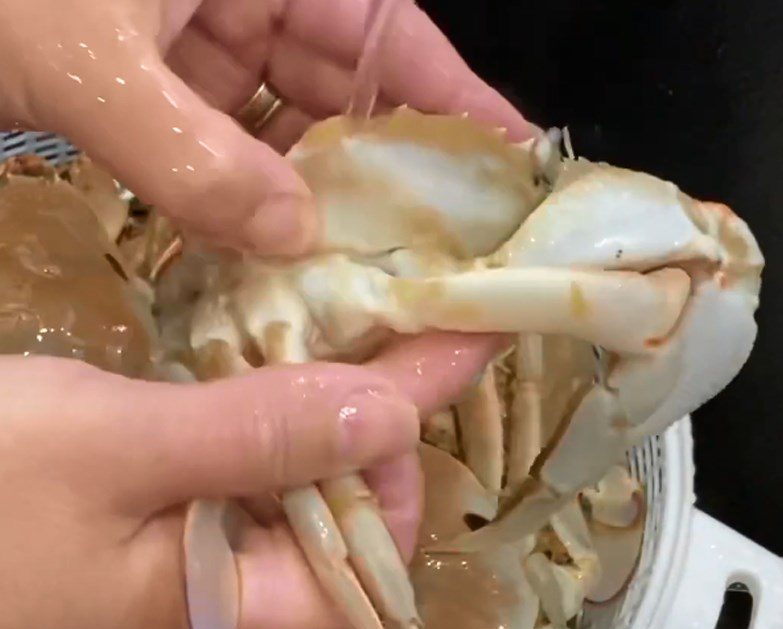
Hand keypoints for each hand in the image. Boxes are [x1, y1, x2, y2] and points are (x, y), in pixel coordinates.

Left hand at [0, 0, 530, 254]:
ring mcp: (204, 45)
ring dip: (319, 196)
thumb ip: (195, 158)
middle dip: (388, 166)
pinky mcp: (167, 88)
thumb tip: (290, 238)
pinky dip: (251, 200)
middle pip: (349, 88)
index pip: (387, 28)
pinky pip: (232, 148)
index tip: (508, 163)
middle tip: (441, 244)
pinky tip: (279, 253)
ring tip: (370, 265)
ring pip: (291, 128)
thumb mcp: (92, 64)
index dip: (454, 96)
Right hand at [0, 334, 500, 628]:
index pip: (370, 566)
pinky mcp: (161, 490)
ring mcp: (192, 531)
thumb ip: (258, 438)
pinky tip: (276, 343)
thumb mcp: (115, 453)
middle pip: (341, 508)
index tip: (405, 386)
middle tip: (401, 318)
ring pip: (294, 469)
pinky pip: (240, 446)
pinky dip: (264, 394)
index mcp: (232, 602)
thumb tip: (393, 414)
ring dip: (325, 398)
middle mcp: (225, 576)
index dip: (401, 481)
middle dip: (373, 420)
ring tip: (359, 314)